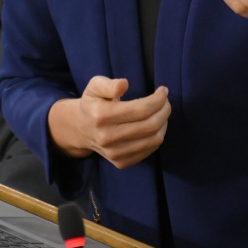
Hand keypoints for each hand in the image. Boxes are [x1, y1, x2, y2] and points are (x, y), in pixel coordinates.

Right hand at [47, 78, 170, 168]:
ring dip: (164, 123)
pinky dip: (158, 136)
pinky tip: (156, 126)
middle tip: (166, 101)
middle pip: (150, 125)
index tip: (163, 91)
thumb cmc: (93, 104)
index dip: (158, 100)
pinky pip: (150, 150)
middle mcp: (107, 137)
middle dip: (164, 110)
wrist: (81, 129)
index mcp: (101, 115)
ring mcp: (114, 153)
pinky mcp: (121, 163)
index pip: (141, 109)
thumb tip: (124, 84)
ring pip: (153, 139)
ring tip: (162, 112)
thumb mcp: (95, 86)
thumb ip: (109, 84)